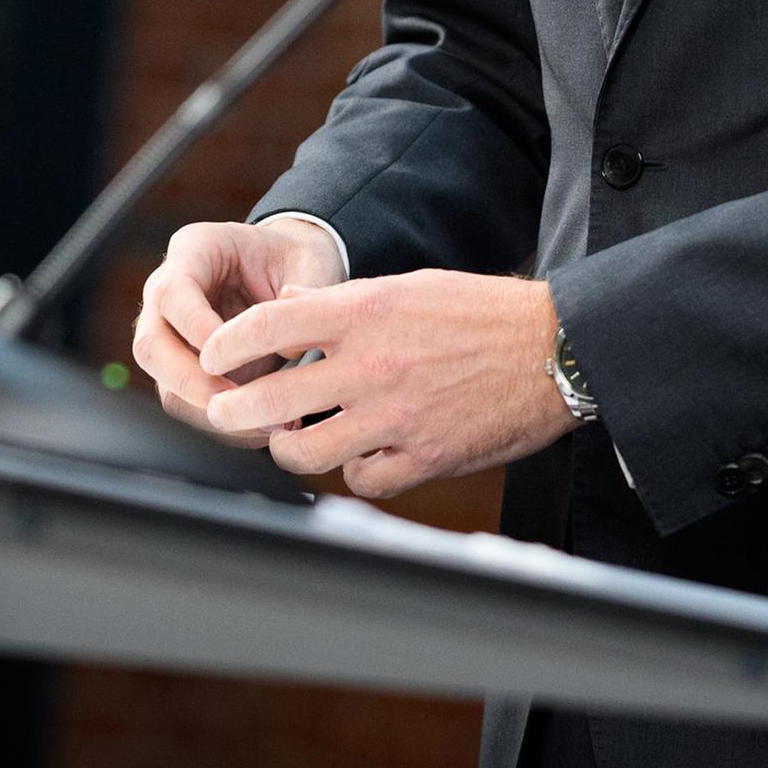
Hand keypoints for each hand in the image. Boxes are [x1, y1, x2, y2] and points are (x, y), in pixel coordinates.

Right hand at [130, 216, 344, 442]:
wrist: (293, 269)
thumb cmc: (298, 260)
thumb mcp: (308, 262)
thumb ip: (301, 298)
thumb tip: (287, 347)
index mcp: (194, 250)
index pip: (173, 294)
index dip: (196, 329)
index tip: (230, 354)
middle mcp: (169, 292)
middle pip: (150, 345)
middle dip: (189, 382)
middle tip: (233, 404)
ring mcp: (170, 332)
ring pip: (163, 382)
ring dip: (206, 410)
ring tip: (260, 424)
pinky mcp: (184, 368)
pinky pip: (186, 402)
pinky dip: (218, 421)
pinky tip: (258, 428)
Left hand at [197, 267, 578, 496]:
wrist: (555, 349)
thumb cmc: (484, 312)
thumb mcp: (410, 288)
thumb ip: (345, 304)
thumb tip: (289, 312)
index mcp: (367, 313)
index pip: (269, 327)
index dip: (227, 344)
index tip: (212, 356)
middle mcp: (374, 366)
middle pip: (270, 400)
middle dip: (233, 410)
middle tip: (225, 411)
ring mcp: (397, 417)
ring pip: (306, 451)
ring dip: (289, 447)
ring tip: (290, 438)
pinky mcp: (424, 457)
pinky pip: (362, 480)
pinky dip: (354, 471)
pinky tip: (361, 455)